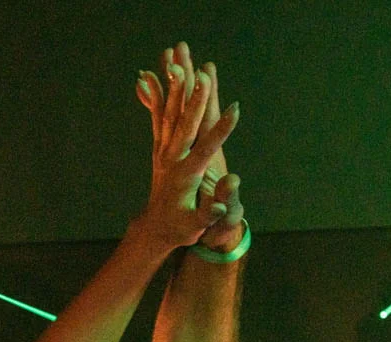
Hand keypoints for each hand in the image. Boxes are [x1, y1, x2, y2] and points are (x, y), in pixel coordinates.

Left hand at [134, 42, 239, 250]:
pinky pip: (158, 117)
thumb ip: (207, 215)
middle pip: (185, 123)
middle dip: (196, 98)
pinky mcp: (159, 147)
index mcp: (185, 175)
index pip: (206, 148)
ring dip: (176, 88)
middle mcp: (172, 159)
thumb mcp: (195, 227)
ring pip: (169, 114)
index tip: (236, 110)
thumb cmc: (180, 229)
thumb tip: (219, 207)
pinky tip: (154, 75)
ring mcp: (163, 151)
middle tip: (205, 74)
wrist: (155, 229)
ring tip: (179, 62)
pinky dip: (155, 96)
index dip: (222, 129)